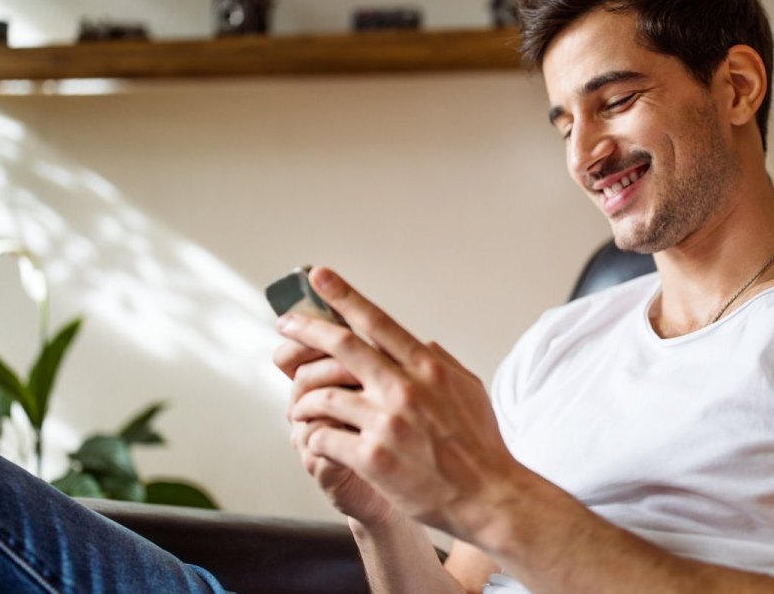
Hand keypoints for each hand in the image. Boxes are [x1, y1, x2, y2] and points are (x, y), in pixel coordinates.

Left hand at [278, 267, 525, 539]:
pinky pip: (323, 437)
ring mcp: (387, 422)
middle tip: (285, 323)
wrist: (488, 496)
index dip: (344, 296)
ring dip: (305, 400)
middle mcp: (405, 388)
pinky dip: (312, 437)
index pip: (377, 321)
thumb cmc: (481, 446)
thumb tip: (421, 342)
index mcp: (427, 367)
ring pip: (323, 396)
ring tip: (298, 407)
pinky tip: (314, 441)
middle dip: (307, 328)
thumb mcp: (469, 389)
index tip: (319, 277)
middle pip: (341, 346)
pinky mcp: (372, 458)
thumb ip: (440, 363)